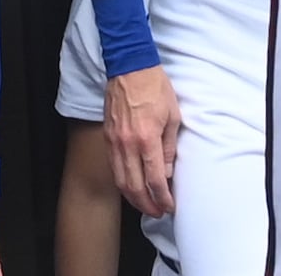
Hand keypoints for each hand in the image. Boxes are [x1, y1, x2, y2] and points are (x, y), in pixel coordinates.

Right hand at [103, 65, 182, 216]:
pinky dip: (122, 183)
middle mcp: (128, 144)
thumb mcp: (172, 115)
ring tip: (145, 206)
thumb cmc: (155, 88)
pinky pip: (114, 168)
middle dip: (147, 204)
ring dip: (133, 198)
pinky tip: (131, 188)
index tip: (169, 205)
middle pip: (135, 187)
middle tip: (158, 212)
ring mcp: (114, 142)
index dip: (162, 197)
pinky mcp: (108, 137)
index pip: (154, 179)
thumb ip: (169, 146)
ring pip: (121, 181)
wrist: (129, 67)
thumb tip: (167, 171)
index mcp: (147, 138)